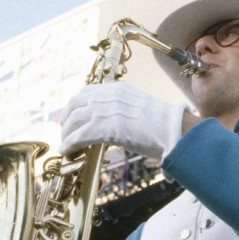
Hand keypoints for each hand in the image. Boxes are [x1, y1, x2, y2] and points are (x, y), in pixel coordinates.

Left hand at [59, 83, 186, 160]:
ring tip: (65, 144)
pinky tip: (67, 151)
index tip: (71, 116)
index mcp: (118, 88)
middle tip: (65, 132)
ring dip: (66, 133)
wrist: (173, 130)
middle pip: (75, 104)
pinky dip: (69, 144)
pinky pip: (79, 136)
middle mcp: (109, 95)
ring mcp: (106, 110)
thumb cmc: (164, 124)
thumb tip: (117, 122)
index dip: (75, 105)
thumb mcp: (140, 107)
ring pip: (74, 120)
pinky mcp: (106, 128)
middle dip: (67, 119)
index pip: (87, 92)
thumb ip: (124, 109)